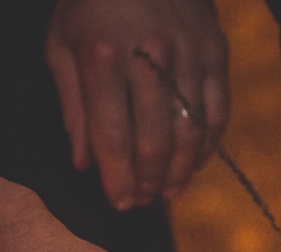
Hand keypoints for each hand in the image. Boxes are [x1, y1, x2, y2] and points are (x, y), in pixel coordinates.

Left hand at [45, 0, 227, 209]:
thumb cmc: (94, 4)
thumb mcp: (63, 43)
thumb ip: (72, 104)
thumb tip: (83, 162)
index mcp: (102, 56)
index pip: (112, 134)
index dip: (117, 176)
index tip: (120, 202)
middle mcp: (148, 58)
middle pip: (154, 139)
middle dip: (149, 179)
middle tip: (144, 201)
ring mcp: (188, 57)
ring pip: (190, 130)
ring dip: (181, 170)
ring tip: (169, 192)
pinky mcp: (215, 55)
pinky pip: (217, 112)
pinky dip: (208, 144)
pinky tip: (194, 162)